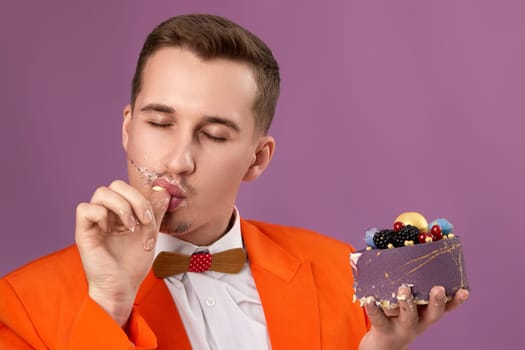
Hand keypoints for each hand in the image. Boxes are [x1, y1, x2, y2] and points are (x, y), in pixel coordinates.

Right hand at [75, 180, 169, 325]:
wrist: (124, 287)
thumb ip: (156, 212)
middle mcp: (106, 213)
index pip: (128, 188)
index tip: (151, 220)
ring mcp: (94, 222)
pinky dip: (101, 215)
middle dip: (135, 199)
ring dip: (121, 207)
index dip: (142, 198)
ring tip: (129, 227)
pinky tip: (110, 231)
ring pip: (101, 192)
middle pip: (115, 184)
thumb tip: (164, 190)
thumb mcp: (150, 233)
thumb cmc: (133, 263)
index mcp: (120, 211)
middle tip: (143, 221)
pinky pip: (84, 209)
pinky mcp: (84, 232)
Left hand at [359, 285, 468, 349]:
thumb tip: (397, 246)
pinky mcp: (383, 328)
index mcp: (427, 313)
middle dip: (436, 301)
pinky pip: (379, 318)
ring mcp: (401, 326)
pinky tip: (369, 299)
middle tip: (438, 288)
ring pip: (408, 315)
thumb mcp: (408, 304)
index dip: (455, 300)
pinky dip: (374, 309)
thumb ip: (410, 281)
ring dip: (407, 302)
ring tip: (404, 289)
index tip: (464, 290)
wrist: (383, 344)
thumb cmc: (396, 315)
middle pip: (432, 314)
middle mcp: (418, 322)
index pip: (446, 307)